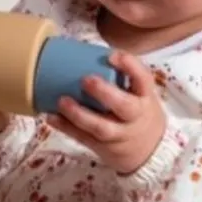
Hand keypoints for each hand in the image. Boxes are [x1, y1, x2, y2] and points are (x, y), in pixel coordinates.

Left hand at [46, 51, 165, 174]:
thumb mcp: (140, 94)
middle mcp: (134, 117)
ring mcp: (119, 134)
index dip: (130, 67)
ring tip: (62, 101)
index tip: (112, 56)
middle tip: (86, 79)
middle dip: (105, 93)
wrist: (149, 150)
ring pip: (101, 127)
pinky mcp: (103, 147)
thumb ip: (121, 76)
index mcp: (144, 97)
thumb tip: (83, 50)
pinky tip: (52, 117)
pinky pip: (83, 138)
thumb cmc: (138, 111)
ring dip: (79, 114)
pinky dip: (66, 127)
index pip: (143, 79)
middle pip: (124, 106)